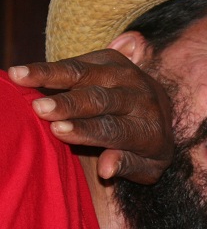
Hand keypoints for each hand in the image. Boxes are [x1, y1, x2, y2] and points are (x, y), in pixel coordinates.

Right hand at [9, 49, 172, 183]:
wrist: (165, 115)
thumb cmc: (147, 149)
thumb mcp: (147, 168)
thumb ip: (127, 166)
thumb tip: (105, 169)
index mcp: (150, 129)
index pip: (115, 130)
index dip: (86, 130)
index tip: (58, 130)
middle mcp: (142, 99)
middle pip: (101, 99)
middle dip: (70, 104)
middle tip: (39, 108)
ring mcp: (129, 75)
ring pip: (87, 73)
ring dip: (52, 75)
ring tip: (20, 77)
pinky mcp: (114, 59)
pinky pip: (81, 61)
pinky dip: (53, 67)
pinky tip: (27, 71)